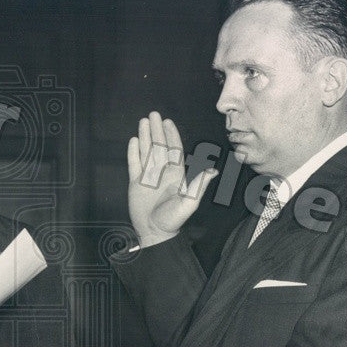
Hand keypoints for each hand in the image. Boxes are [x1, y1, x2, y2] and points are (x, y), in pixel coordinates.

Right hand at [128, 111, 218, 247]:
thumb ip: (199, 185)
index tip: (167, 122)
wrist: (154, 232)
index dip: (171, 135)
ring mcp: (147, 177)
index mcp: (175, 174)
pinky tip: (133, 141)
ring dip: (144, 137)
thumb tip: (213, 170)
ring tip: (142, 122)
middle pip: (158, 146)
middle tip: (153, 114)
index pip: (173, 149)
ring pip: (145, 152)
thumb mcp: (189, 202)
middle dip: (156, 130)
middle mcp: (162, 172)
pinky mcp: (135, 183)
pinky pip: (133, 164)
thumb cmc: (173, 219)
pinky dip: (133, 152)